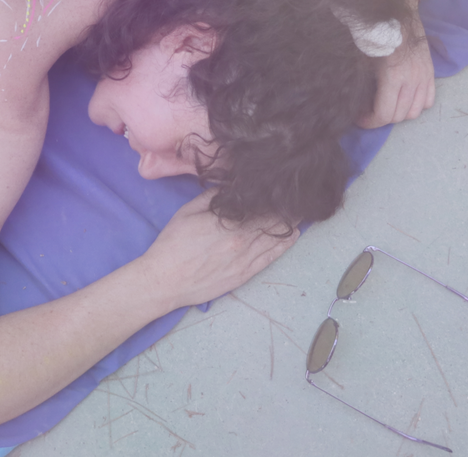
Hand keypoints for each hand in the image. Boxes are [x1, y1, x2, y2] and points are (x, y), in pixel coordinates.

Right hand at [138, 190, 298, 309]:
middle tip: (300, 198)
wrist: (165, 280)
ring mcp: (245, 260)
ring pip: (275, 239)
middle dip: (287, 210)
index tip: (285, 187)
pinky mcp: (244, 275)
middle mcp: (242, 241)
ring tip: (302, 214)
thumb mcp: (189, 211)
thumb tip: (232, 187)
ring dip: (290, 225)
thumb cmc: (173, 244)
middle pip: (273, 222)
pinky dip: (284, 246)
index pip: (262, 207)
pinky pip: (270, 258)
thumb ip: (213, 198)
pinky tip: (293, 237)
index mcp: (229, 223)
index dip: (276, 197)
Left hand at [357, 28, 437, 128]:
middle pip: (399, 116)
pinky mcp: (431, 72)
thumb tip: (359, 103)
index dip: (370, 122)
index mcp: (392, 78)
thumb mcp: (364, 60)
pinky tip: (405, 99)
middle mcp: (411, 81)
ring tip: (388, 106)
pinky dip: (417, 105)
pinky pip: (429, 100)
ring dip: (400, 113)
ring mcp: (424, 77)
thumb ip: (365, 85)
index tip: (360, 119)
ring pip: (415, 111)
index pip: (384, 114)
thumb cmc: (376, 35)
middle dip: (382, 118)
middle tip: (370, 112)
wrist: (398, 13)